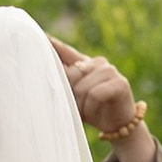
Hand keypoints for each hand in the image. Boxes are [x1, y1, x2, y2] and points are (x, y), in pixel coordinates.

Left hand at [51, 40, 147, 160]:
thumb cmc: (93, 110)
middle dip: (69, 96)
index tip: (41, 36)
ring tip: (85, 113)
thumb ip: (65, 83)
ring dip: (80, 106)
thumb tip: (48, 73)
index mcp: (84, 64)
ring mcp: (109, 71)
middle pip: (70, 75)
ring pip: (82, 88)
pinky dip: (91, 108)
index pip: (66, 51)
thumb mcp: (75, 96)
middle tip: (74, 110)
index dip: (53, 44)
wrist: (117, 125)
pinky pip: (95, 95)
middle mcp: (97, 63)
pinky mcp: (120, 82)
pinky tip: (96, 112)